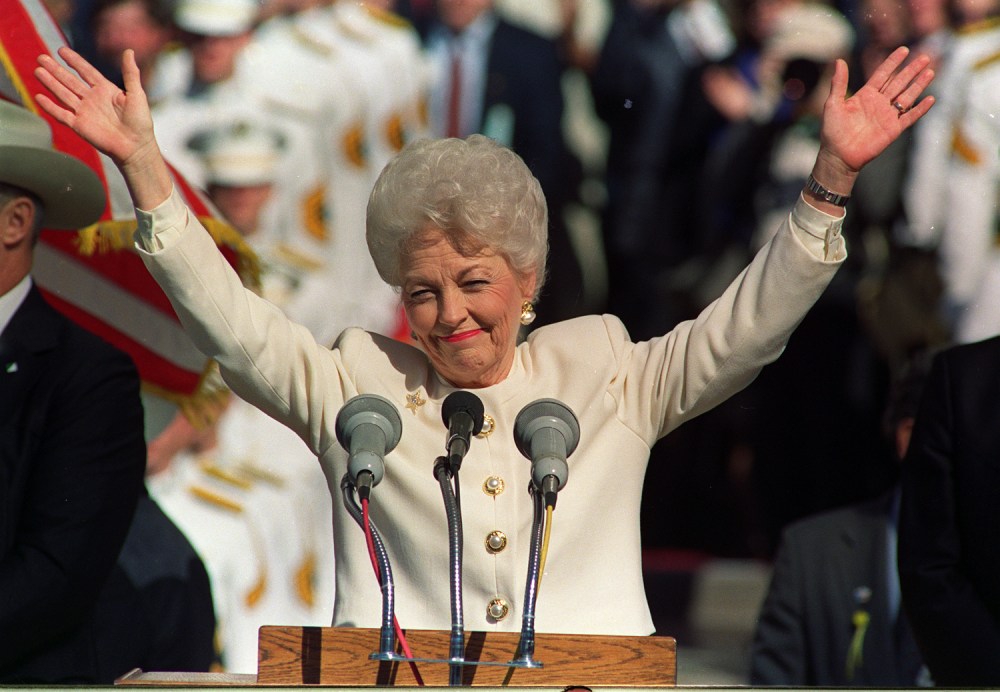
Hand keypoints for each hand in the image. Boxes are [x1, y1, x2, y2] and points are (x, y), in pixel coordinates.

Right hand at [35, 47, 152, 165]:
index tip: (61, 50)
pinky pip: (61, 114)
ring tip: (38, 71)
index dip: (74, 61)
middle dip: (55, 69)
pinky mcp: (79, 126)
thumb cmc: (140, 123)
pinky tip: (39, 97)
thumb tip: (129, 51)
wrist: (136, 147)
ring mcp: (85, 112)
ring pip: (63, 94)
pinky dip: (50, 107)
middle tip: (41, 57)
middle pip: (70, 81)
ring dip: (50, 83)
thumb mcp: (137, 94)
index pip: (86, 71)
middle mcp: (92, 99)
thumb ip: (130, 73)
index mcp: (106, 90)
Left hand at [817, 47, 934, 181]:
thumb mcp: (833, 104)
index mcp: (865, 95)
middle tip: (925, 57)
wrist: (838, 156)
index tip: (904, 50)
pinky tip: (930, 99)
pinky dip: (920, 109)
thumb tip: (839, 60)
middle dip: (911, 70)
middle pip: (899, 83)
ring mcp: (887, 116)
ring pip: (907, 97)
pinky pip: (910, 117)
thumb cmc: (832, 131)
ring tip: (930, 72)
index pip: (882, 74)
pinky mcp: (893, 130)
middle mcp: (878, 103)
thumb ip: (838, 83)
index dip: (893, 62)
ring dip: (919, 85)